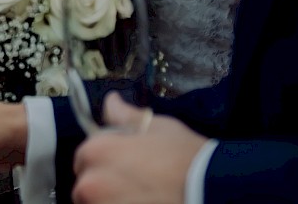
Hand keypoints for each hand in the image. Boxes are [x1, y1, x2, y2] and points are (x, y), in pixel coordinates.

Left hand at [71, 93, 207, 203]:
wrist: (213, 191)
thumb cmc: (187, 159)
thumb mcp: (158, 127)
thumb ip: (127, 117)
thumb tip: (111, 102)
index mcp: (97, 151)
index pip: (83, 158)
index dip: (103, 161)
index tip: (123, 167)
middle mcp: (91, 183)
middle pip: (86, 186)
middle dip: (104, 186)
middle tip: (136, 186)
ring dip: (111, 202)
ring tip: (142, 198)